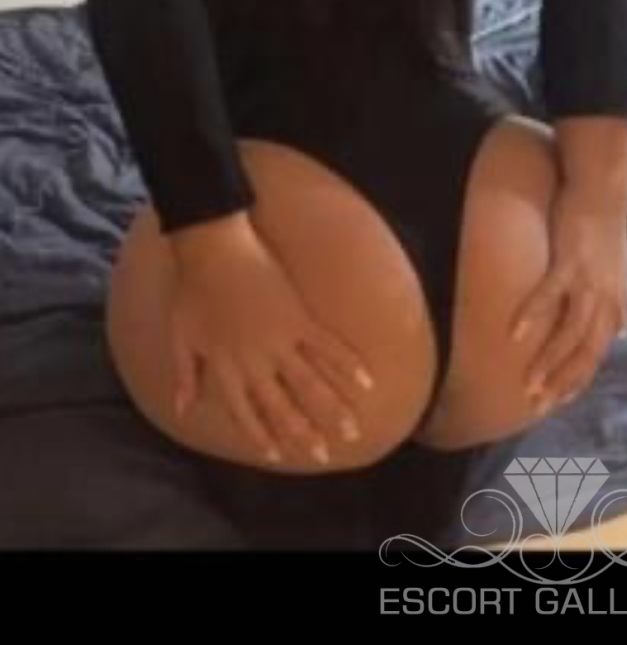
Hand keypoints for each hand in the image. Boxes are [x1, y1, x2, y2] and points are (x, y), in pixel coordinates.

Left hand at [168, 213, 374, 464]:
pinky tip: (366, 379)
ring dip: (333, 409)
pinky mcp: (298, 317)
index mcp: (226, 370)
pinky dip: (347, 363)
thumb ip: (185, 376)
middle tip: (325, 456)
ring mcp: (280, 341)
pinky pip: (328, 346)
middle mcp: (256, 363)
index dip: (264, 434)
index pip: (247, 413)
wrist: (212, 249)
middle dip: (306, 434)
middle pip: (284, 407)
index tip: (281, 454)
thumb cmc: (192, 290)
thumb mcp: (180, 338)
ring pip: (311, 383)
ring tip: (352, 430)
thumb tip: (183, 410)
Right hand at [510, 186, 626, 412]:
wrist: (604, 193)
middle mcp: (604, 301)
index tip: (557, 400)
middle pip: (585, 354)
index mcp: (614, 306)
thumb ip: (619, 305)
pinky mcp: (568, 263)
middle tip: (537, 404)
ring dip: (547, 362)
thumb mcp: (621, 273)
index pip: (597, 354)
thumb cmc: (606, 230)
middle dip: (561, 382)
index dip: (578, 379)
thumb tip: (623, 331)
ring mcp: (587, 284)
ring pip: (568, 334)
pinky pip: (548, 297)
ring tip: (527, 383)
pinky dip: (532, 317)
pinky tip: (514, 334)